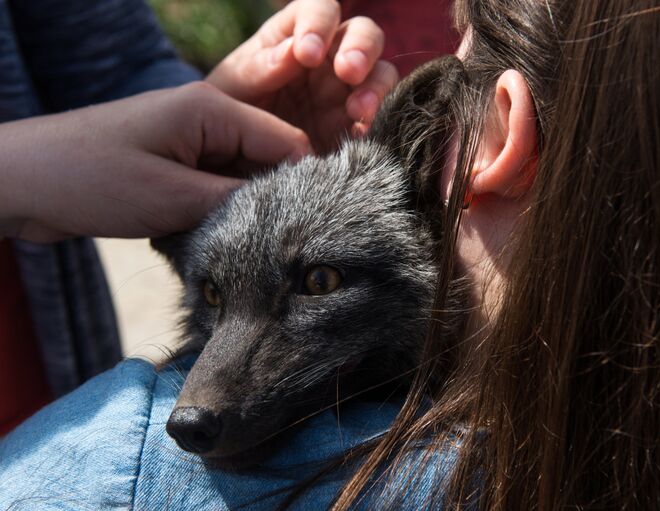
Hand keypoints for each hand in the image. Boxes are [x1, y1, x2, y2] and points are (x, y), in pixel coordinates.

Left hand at [0, 83, 311, 242]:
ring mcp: (190, 139)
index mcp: (212, 109)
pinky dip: (218, 209)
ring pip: (242, 176)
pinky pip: (216, 185)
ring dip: (240, 208)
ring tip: (232, 240)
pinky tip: (207, 233)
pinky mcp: (176, 162)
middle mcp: (207, 117)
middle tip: (267, 243)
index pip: (286, 142)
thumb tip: (287, 211)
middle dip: (270, 199)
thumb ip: (238, 201)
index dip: (301, 184)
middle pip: (267, 159)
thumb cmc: (91, 180)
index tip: (303, 226)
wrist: (22, 181)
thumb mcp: (174, 198)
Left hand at [206, 0, 398, 151]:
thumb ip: (259, 68)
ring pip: (381, 73)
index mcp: (296, 34)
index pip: (320, 10)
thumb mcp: (232, 88)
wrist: (234, 162)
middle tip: (348, 72)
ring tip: (359, 111)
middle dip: (361, 49)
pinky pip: (380, 118)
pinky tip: (360, 138)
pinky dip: (376, 125)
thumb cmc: (229, 111)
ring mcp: (348, 92)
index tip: (307, 54)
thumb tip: (293, 51)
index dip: (319, 25)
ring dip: (376, 87)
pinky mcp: (357, 127)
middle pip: (364, 34)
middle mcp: (330, 57)